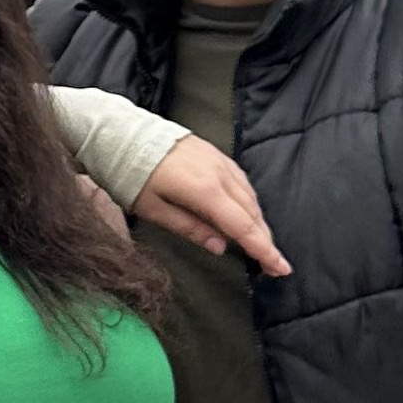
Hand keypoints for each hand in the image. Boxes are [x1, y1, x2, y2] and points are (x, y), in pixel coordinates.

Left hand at [130, 135, 289, 277]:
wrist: (120, 134)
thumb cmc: (131, 175)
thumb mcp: (153, 209)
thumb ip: (190, 228)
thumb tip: (220, 247)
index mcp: (205, 191)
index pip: (243, 227)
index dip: (264, 250)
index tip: (282, 268)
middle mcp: (219, 174)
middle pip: (251, 213)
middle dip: (265, 240)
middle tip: (274, 265)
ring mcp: (219, 161)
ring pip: (249, 196)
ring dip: (258, 222)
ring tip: (261, 244)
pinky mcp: (215, 153)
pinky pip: (241, 181)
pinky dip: (248, 202)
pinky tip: (246, 213)